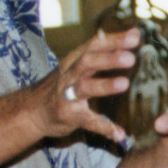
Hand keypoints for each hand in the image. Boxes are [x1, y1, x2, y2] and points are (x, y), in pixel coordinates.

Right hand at [45, 27, 140, 146]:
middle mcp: (70, 75)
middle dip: (108, 59)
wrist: (32, 111)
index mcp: (74, 61)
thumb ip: (104, 51)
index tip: (135, 36)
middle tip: (131, 58)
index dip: (113, 39)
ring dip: (105, 85)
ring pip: (85, 87)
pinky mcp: (68, 116)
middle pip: (88, 62)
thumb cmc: (63, 84)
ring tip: (124, 84)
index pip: (94, 45)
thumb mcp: (78, 64)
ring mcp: (68, 96)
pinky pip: (88, 121)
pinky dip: (104, 127)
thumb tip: (134, 33)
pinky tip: (119, 133)